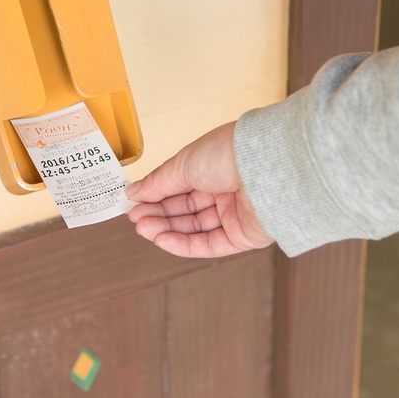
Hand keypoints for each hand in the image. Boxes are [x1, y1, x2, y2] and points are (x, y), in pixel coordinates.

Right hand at [126, 121, 273, 257]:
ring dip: (167, 230)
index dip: (156, 196)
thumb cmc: (229, 153)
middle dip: (159, 214)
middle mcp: (226, 190)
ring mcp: (235, 214)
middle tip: (136, 219)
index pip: (179, 187)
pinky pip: (209, 244)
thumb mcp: (183, 164)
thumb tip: (134, 192)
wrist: (264, 166)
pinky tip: (162, 240)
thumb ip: (158, 183)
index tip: (134, 203)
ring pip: (195, 228)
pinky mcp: (244, 236)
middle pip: (185, 209)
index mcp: (214, 167)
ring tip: (144, 229)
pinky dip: (184, 244)